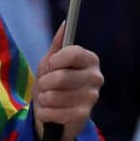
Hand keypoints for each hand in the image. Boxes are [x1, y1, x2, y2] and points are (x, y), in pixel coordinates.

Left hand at [32, 24, 102, 140]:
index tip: (49, 65)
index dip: (55, 60)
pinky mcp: (84, 115)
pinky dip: (45, 112)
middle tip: (43, 85)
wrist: (57, 114)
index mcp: (90, 60)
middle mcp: (96, 77)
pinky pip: (54, 112)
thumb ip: (58, 44)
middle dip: (44, 82)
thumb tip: (64, 25)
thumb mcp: (52, 62)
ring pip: (54, 96)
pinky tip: (50, 111)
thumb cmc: (53, 84)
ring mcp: (92, 97)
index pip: (73, 53)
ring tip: (46, 98)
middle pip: (61, 77)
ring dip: (43, 98)